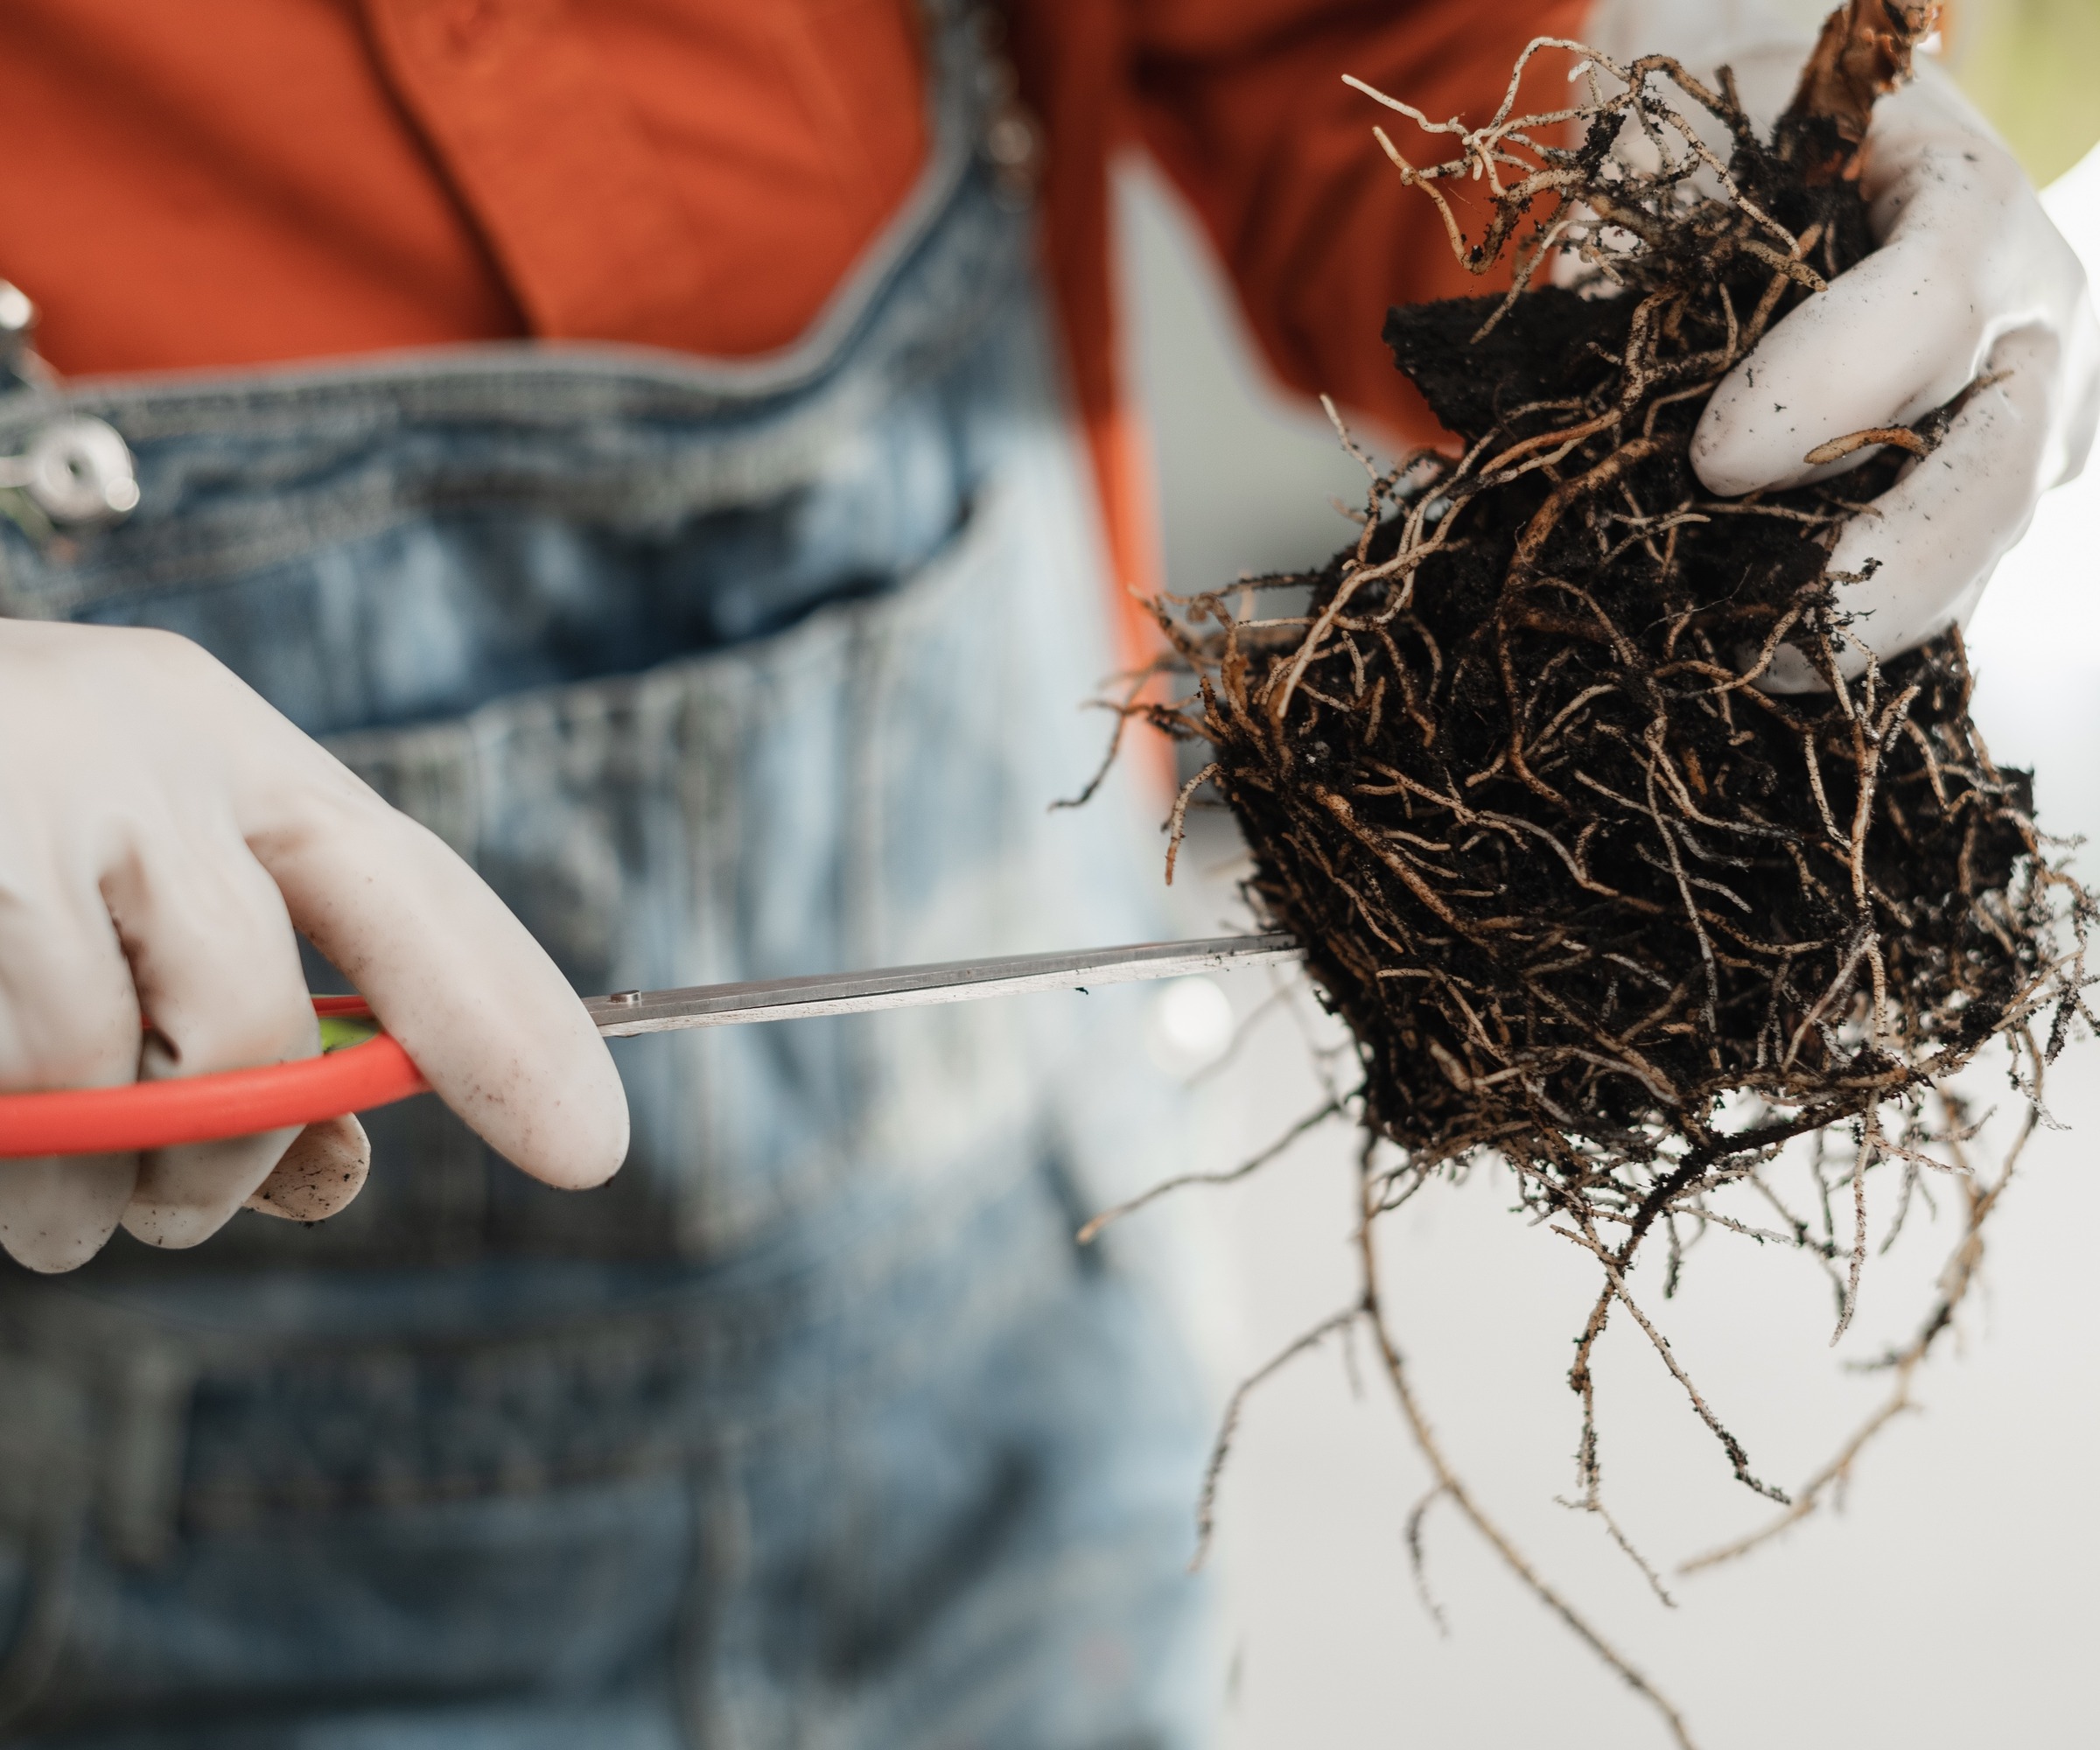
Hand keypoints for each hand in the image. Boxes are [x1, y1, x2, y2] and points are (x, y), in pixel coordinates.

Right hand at [0, 622, 628, 1272]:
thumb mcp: (116, 901)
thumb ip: (235, 1020)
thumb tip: (333, 1165)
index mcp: (217, 736)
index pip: (412, 891)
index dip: (507, 1023)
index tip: (593, 1144)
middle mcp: (136, 736)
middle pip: (268, 1010)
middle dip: (243, 1144)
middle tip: (200, 1210)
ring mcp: (15, 781)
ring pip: (129, 1063)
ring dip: (102, 1177)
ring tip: (60, 1196)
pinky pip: (17, 1072)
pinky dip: (8, 1150)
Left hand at [1690, 65, 2099, 685]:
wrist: (1799, 151)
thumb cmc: (1736, 148)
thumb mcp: (1696, 158)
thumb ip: (1661, 262)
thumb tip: (1583, 404)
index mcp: (1969, 205)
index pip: (1930, 304)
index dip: (1828, 392)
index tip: (1713, 461)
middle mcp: (2031, 325)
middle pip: (1994, 471)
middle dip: (1887, 568)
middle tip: (1776, 628)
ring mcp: (2027, 424)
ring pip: (1981, 550)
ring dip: (1873, 623)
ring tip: (1761, 670)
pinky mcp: (1989, 501)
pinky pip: (1945, 586)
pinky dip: (1863, 635)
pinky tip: (1777, 667)